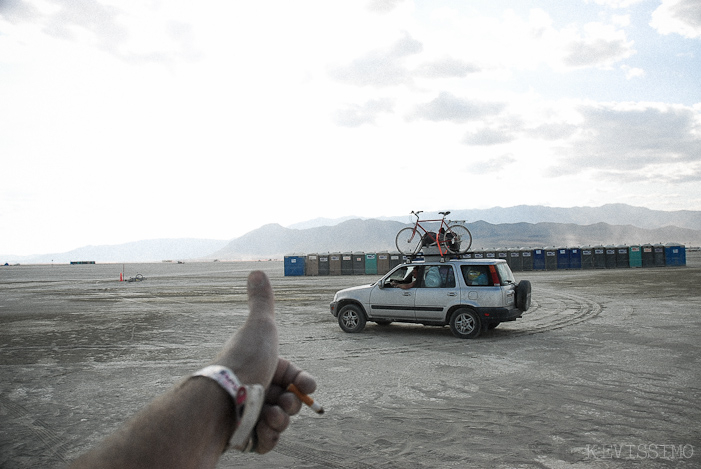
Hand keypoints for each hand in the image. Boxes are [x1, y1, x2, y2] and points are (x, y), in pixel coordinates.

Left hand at [213, 271, 316, 453]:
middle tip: (283, 402)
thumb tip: (256, 271)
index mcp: (262, 367)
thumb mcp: (259, 327)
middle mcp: (255, 389)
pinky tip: (262, 429)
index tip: (308, 386)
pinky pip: (267, 441)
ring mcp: (250, 413)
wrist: (221, 401)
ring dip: (281, 420)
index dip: (304, 381)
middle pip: (289, 400)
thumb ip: (262, 301)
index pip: (293, 376)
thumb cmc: (244, 362)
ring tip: (270, 416)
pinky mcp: (244, 437)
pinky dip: (269, 437)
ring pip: (280, 421)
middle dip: (293, 403)